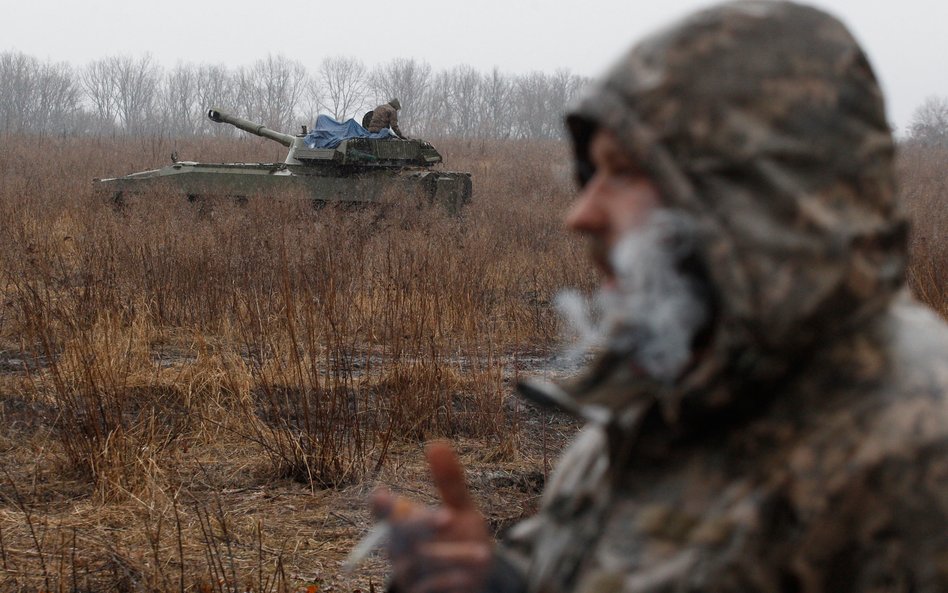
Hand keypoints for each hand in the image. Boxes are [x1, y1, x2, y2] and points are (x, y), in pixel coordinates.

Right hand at [372, 442, 491, 592]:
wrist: (475, 581)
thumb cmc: (461, 539)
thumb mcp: (461, 509)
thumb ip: (449, 481)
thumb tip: (436, 443)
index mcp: (404, 522)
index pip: (383, 512)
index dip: (381, 506)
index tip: (382, 497)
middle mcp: (400, 548)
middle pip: (400, 535)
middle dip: (422, 525)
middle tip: (448, 517)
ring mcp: (408, 573)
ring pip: (422, 562)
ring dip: (453, 557)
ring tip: (483, 554)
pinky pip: (429, 588)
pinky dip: (450, 581)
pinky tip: (470, 577)